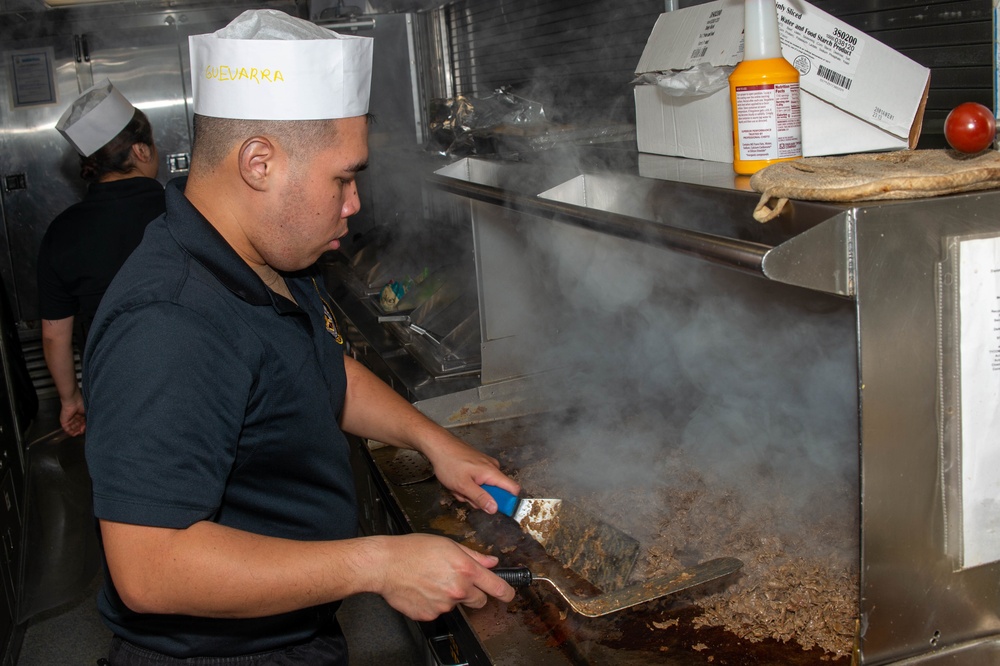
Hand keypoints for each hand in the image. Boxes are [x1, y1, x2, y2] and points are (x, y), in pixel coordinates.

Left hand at [59, 391, 85, 436]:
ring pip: (72, 428)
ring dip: (76, 431)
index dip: (84, 427)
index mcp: (80, 414)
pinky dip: (70, 432)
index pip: (82, 423)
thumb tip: (87, 427)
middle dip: (80, 429)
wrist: (73, 400)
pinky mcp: (64, 421)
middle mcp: (74, 417)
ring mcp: (69, 419)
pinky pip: (66, 428)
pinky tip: (74, 434)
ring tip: (79, 433)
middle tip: (82, 431)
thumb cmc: (81, 404)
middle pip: (77, 426)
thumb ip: (87, 421)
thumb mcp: (87, 413)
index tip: (87, 429)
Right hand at [373, 534, 513, 620]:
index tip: (509, 594)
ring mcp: (444, 605)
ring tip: (432, 580)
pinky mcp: (430, 615)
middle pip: (480, 600)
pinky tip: (423, 589)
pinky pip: (439, 611)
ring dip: (450, 596)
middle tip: (458, 581)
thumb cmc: (413, 550)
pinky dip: (434, 603)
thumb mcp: (448, 544)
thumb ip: (473, 556)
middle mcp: (457, 590)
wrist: (386, 565)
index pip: (496, 587)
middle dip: (475, 593)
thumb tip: (491, 562)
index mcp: (465, 570)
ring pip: (457, 604)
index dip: (507, 592)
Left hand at [420, 432, 519, 513]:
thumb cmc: (449, 463)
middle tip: (464, 494)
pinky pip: (477, 481)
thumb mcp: (463, 486)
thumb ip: (480, 498)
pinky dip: (467, 484)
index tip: (493, 508)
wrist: (438, 445)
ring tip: (457, 486)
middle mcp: (492, 468)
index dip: (507, 501)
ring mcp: (485, 466)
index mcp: (492, 472)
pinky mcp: (477, 465)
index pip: (513, 489)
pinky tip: (456, 480)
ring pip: (483, 487)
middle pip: (495, 492)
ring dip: (469, 492)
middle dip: (478, 498)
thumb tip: (495, 509)